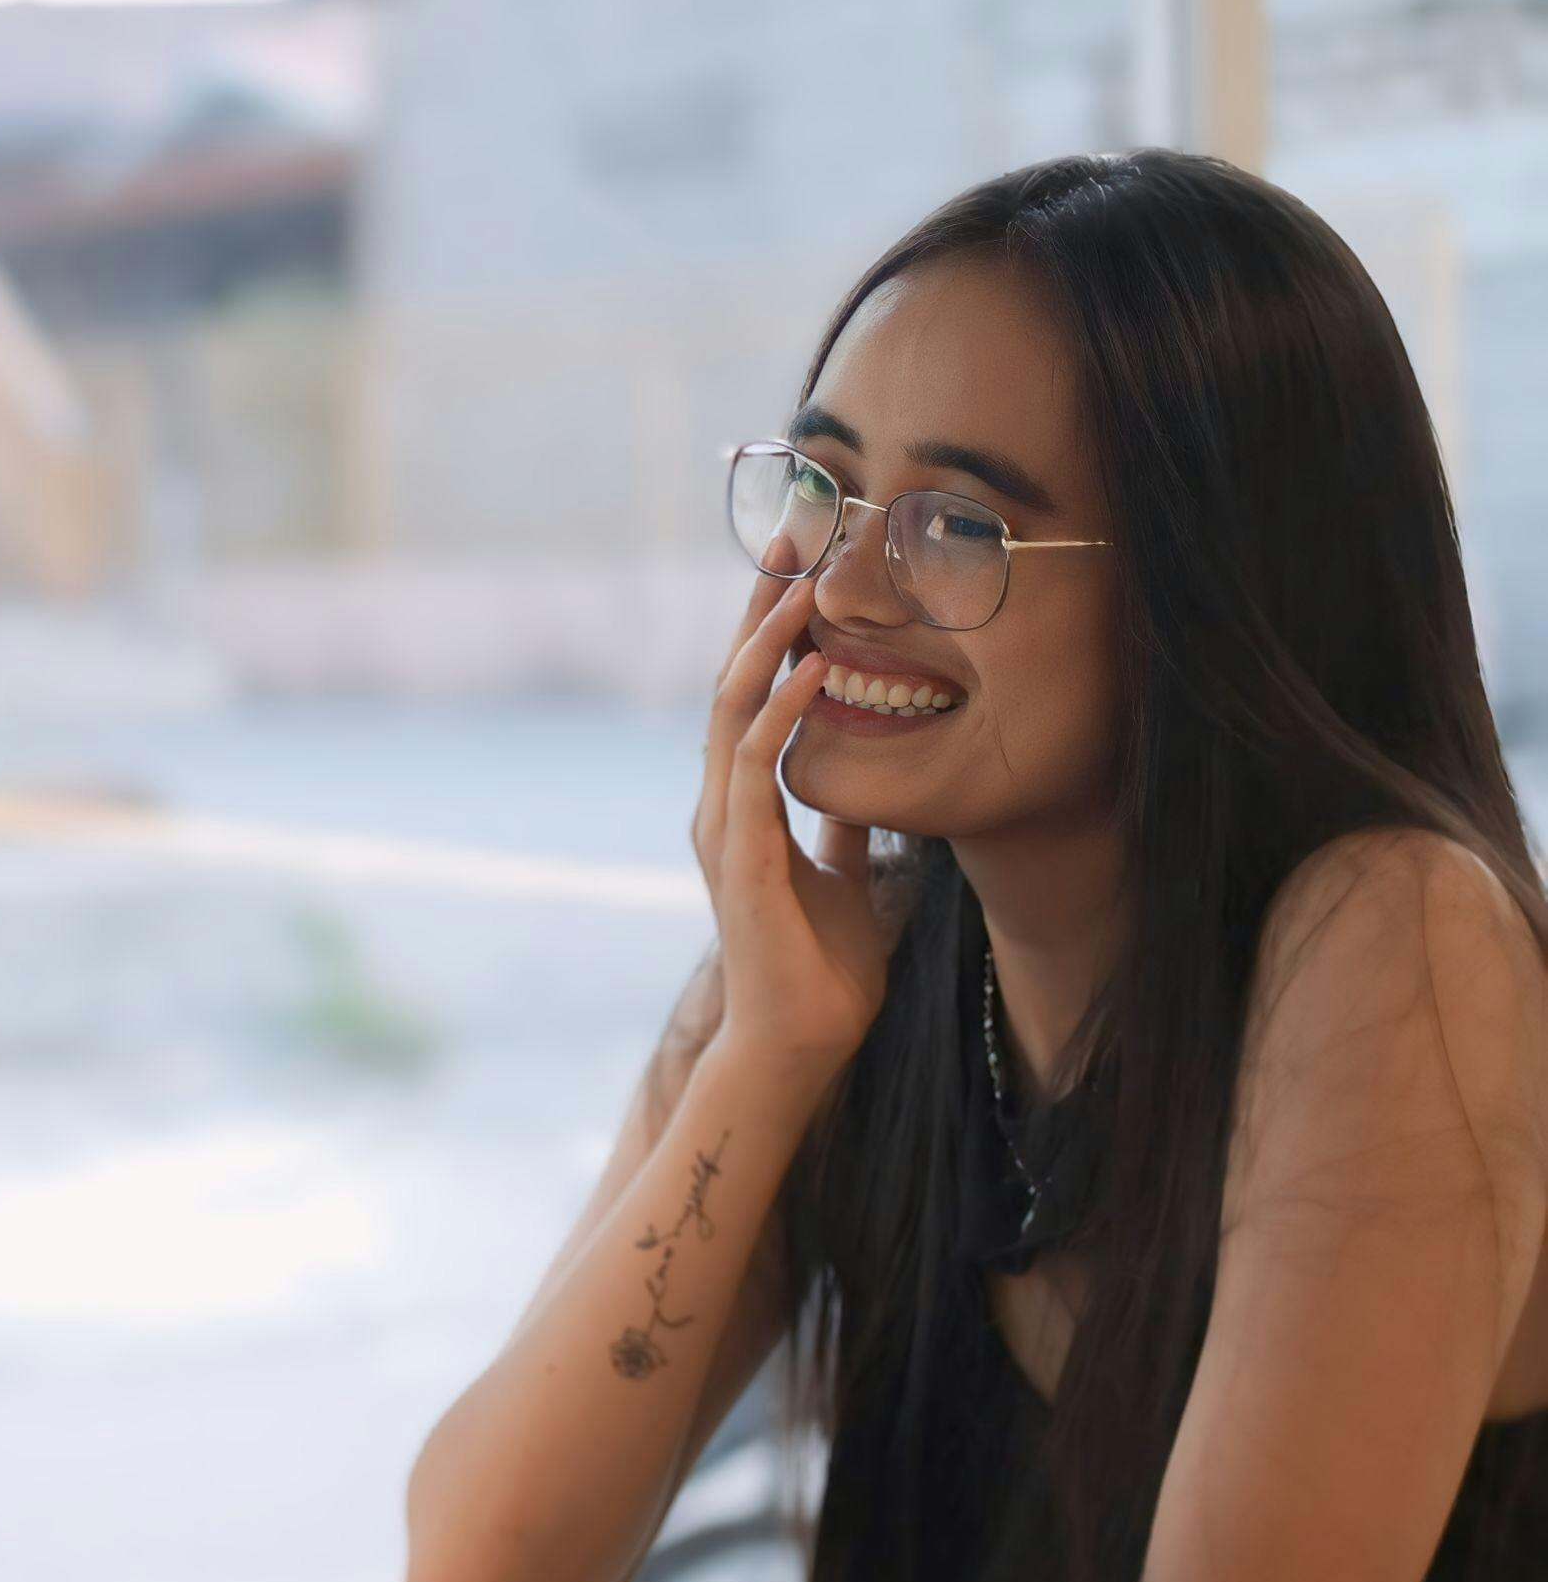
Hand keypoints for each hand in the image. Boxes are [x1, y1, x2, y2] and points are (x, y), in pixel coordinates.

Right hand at [694, 565, 888, 1091]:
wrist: (798, 1044)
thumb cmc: (820, 971)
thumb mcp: (844, 874)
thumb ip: (839, 825)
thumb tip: (861, 783)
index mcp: (743, 807)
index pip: (750, 697)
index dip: (771, 632)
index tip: (801, 568)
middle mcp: (721, 807)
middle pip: (730, 684)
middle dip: (758, 610)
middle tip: (791, 537)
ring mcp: (725, 829)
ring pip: (733, 710)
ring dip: (765, 643)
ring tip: (800, 583)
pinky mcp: (742, 856)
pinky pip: (757, 766)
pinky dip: (784, 710)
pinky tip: (818, 667)